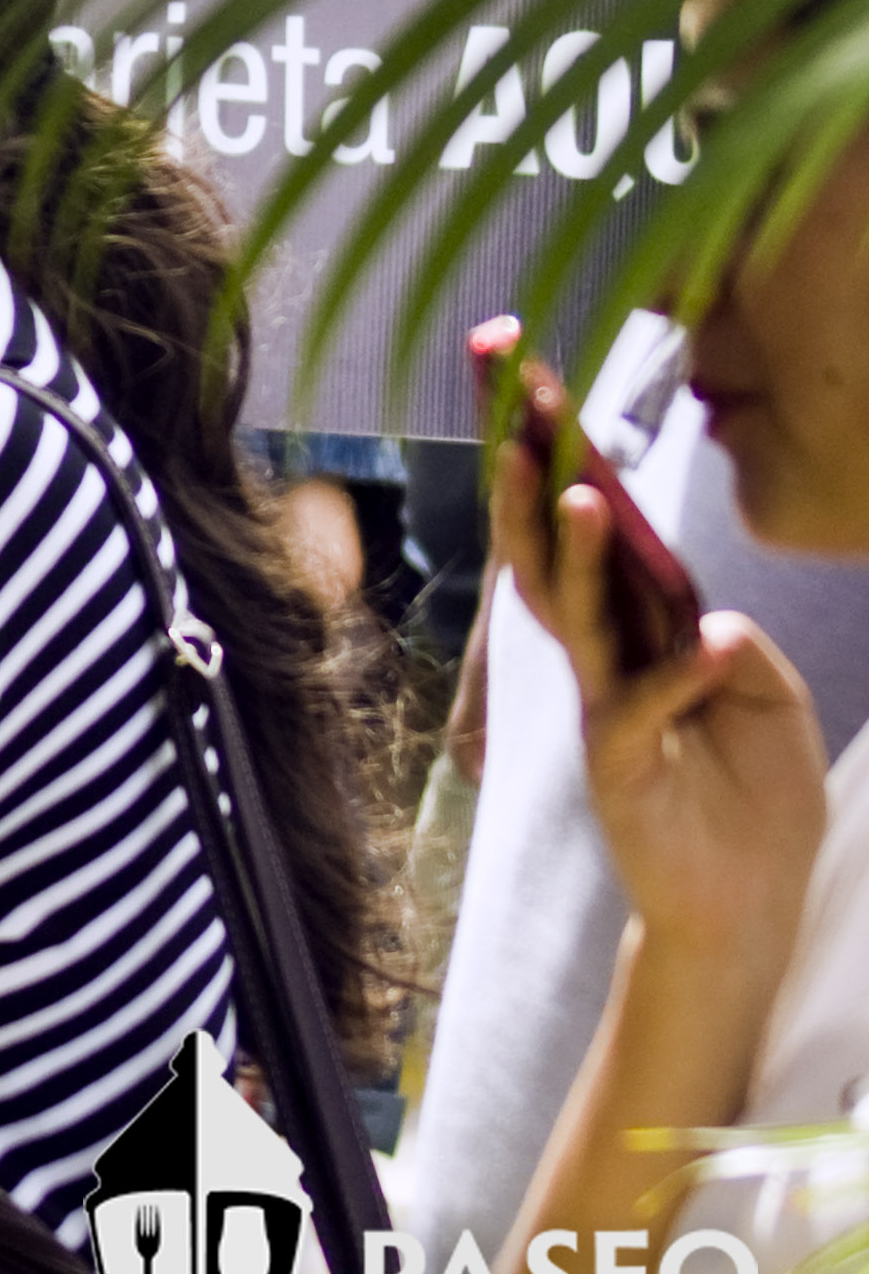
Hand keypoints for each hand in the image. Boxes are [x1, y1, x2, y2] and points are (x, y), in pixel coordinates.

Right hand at [490, 422, 827, 959]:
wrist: (743, 904)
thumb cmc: (750, 798)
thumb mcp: (763, 695)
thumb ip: (726, 641)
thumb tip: (703, 616)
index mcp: (639, 625)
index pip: (596, 522)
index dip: (562, 448)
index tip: (525, 369)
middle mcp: (607, 655)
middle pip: (556, 545)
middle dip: (530, 466)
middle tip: (511, 393)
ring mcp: (604, 708)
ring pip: (578, 618)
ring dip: (574, 557)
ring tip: (580, 496)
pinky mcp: (620, 768)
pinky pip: (645, 709)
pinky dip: (678, 676)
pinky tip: (712, 642)